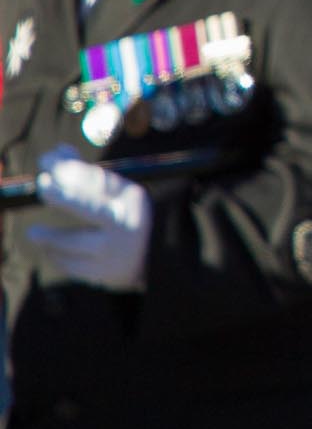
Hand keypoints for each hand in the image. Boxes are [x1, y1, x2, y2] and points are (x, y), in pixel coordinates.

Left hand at [25, 147, 151, 290]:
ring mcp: (116, 252)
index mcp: (133, 202)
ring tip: (34, 233)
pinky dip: (59, 257)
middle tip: (43, 185)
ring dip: (50, 237)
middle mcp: (127, 224)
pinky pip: (74, 265)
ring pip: (74, 241)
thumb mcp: (121, 193)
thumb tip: (60, 153)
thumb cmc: (131, 217)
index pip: (98, 180)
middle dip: (61, 195)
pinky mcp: (105, 275)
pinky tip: (50, 252)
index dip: (70, 169)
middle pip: (88, 207)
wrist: (159, 256)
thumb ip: (90, 175)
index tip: (49, 161)